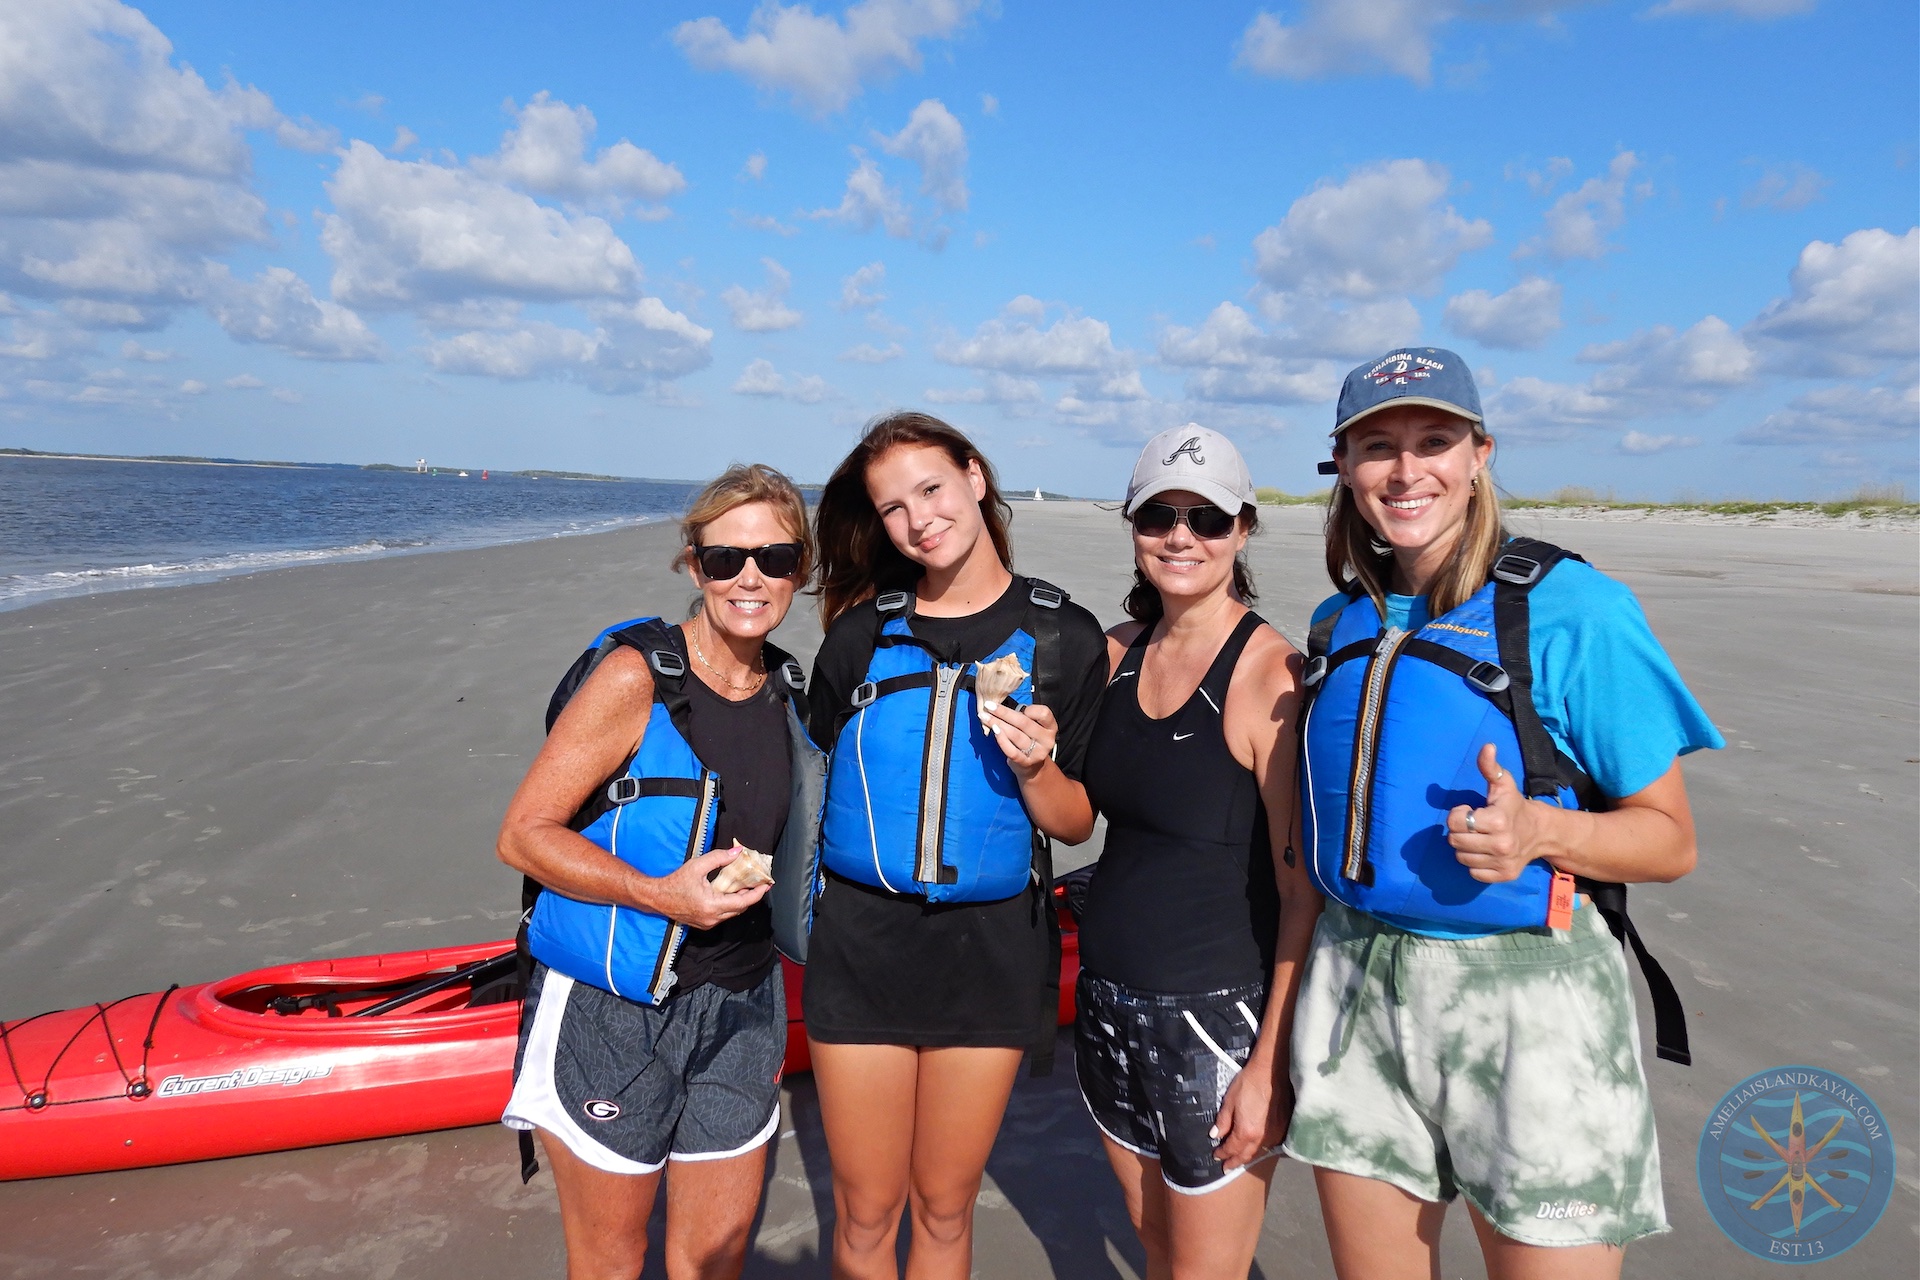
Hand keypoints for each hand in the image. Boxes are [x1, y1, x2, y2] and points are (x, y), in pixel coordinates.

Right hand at [646, 846, 771, 929]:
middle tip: (758, 883)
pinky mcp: (704, 924)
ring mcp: (708, 924)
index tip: (766, 885)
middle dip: (751, 896)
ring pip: (732, 913)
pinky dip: (729, 905)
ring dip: (740, 901)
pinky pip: (723, 915)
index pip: (743, 902)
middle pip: (740, 909)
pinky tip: (729, 893)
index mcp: (712, 906)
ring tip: (745, 886)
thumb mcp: (697, 865)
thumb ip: (719, 858)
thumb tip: (738, 852)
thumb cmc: (676, 881)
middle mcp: (712, 919)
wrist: (657, 898)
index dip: (757, 894)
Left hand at [982, 701, 1056, 779]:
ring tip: (985, 717)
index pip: (1044, 713)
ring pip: (1016, 735)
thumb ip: (1023, 717)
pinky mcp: (1026, 763)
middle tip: (988, 705)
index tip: (1016, 707)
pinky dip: (1002, 740)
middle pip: (1024, 723)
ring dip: (998, 724)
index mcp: (1050, 727)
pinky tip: (994, 731)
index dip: (1031, 709)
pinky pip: (1012, 751)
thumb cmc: (1029, 740)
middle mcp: (1047, 740)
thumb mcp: (1032, 727)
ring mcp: (1037, 753)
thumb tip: (999, 705)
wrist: (1033, 768)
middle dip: (1004, 713)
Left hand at [1212, 1062, 1291, 1170]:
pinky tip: (1255, 1147)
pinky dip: (1260, 1148)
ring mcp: (1274, 1134)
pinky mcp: (1283, 1128)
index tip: (1216, 1156)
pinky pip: (1269, 1144)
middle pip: (1246, 1155)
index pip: (1232, 1149)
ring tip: (1239, 1160)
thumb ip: (1223, 1121)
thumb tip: (1215, 1135)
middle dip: (1235, 1162)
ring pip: (1259, 1152)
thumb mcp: (1230, 1101)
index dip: (1223, 1153)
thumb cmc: (1248, 1084)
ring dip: (1248, 1157)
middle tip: (1227, 1168)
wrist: (1271, 1072)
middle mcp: (1261, 1138)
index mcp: (1246, 1131)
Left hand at [1446, 744, 1545, 882]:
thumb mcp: (1503, 784)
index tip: (1470, 810)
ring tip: (1479, 838)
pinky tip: (1486, 852)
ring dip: (1466, 848)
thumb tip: (1487, 747)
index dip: (1457, 814)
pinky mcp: (1503, 876)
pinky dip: (1475, 863)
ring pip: (1461, 858)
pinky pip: (1473, 873)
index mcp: (1498, 820)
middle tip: (1473, 826)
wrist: (1541, 833)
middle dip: (1459, 831)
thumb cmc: (1514, 806)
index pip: (1456, 822)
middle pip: (1455, 841)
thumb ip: (1490, 766)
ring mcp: (1503, 862)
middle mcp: (1501, 844)